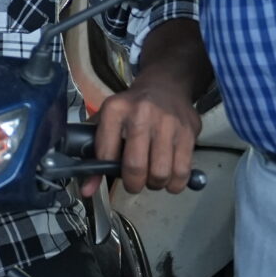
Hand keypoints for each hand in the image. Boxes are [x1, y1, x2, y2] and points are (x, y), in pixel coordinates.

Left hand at [88, 76, 201, 197]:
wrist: (165, 85)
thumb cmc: (132, 109)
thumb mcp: (108, 121)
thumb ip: (96, 156)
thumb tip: (87, 191)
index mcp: (115, 110)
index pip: (106, 154)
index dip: (107, 171)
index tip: (112, 173)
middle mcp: (141, 113)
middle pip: (135, 167)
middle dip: (133, 184)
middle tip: (134, 183)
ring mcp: (167, 122)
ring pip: (160, 173)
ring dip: (155, 184)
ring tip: (153, 177)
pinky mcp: (188, 132)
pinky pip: (182, 172)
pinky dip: (175, 183)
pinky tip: (170, 177)